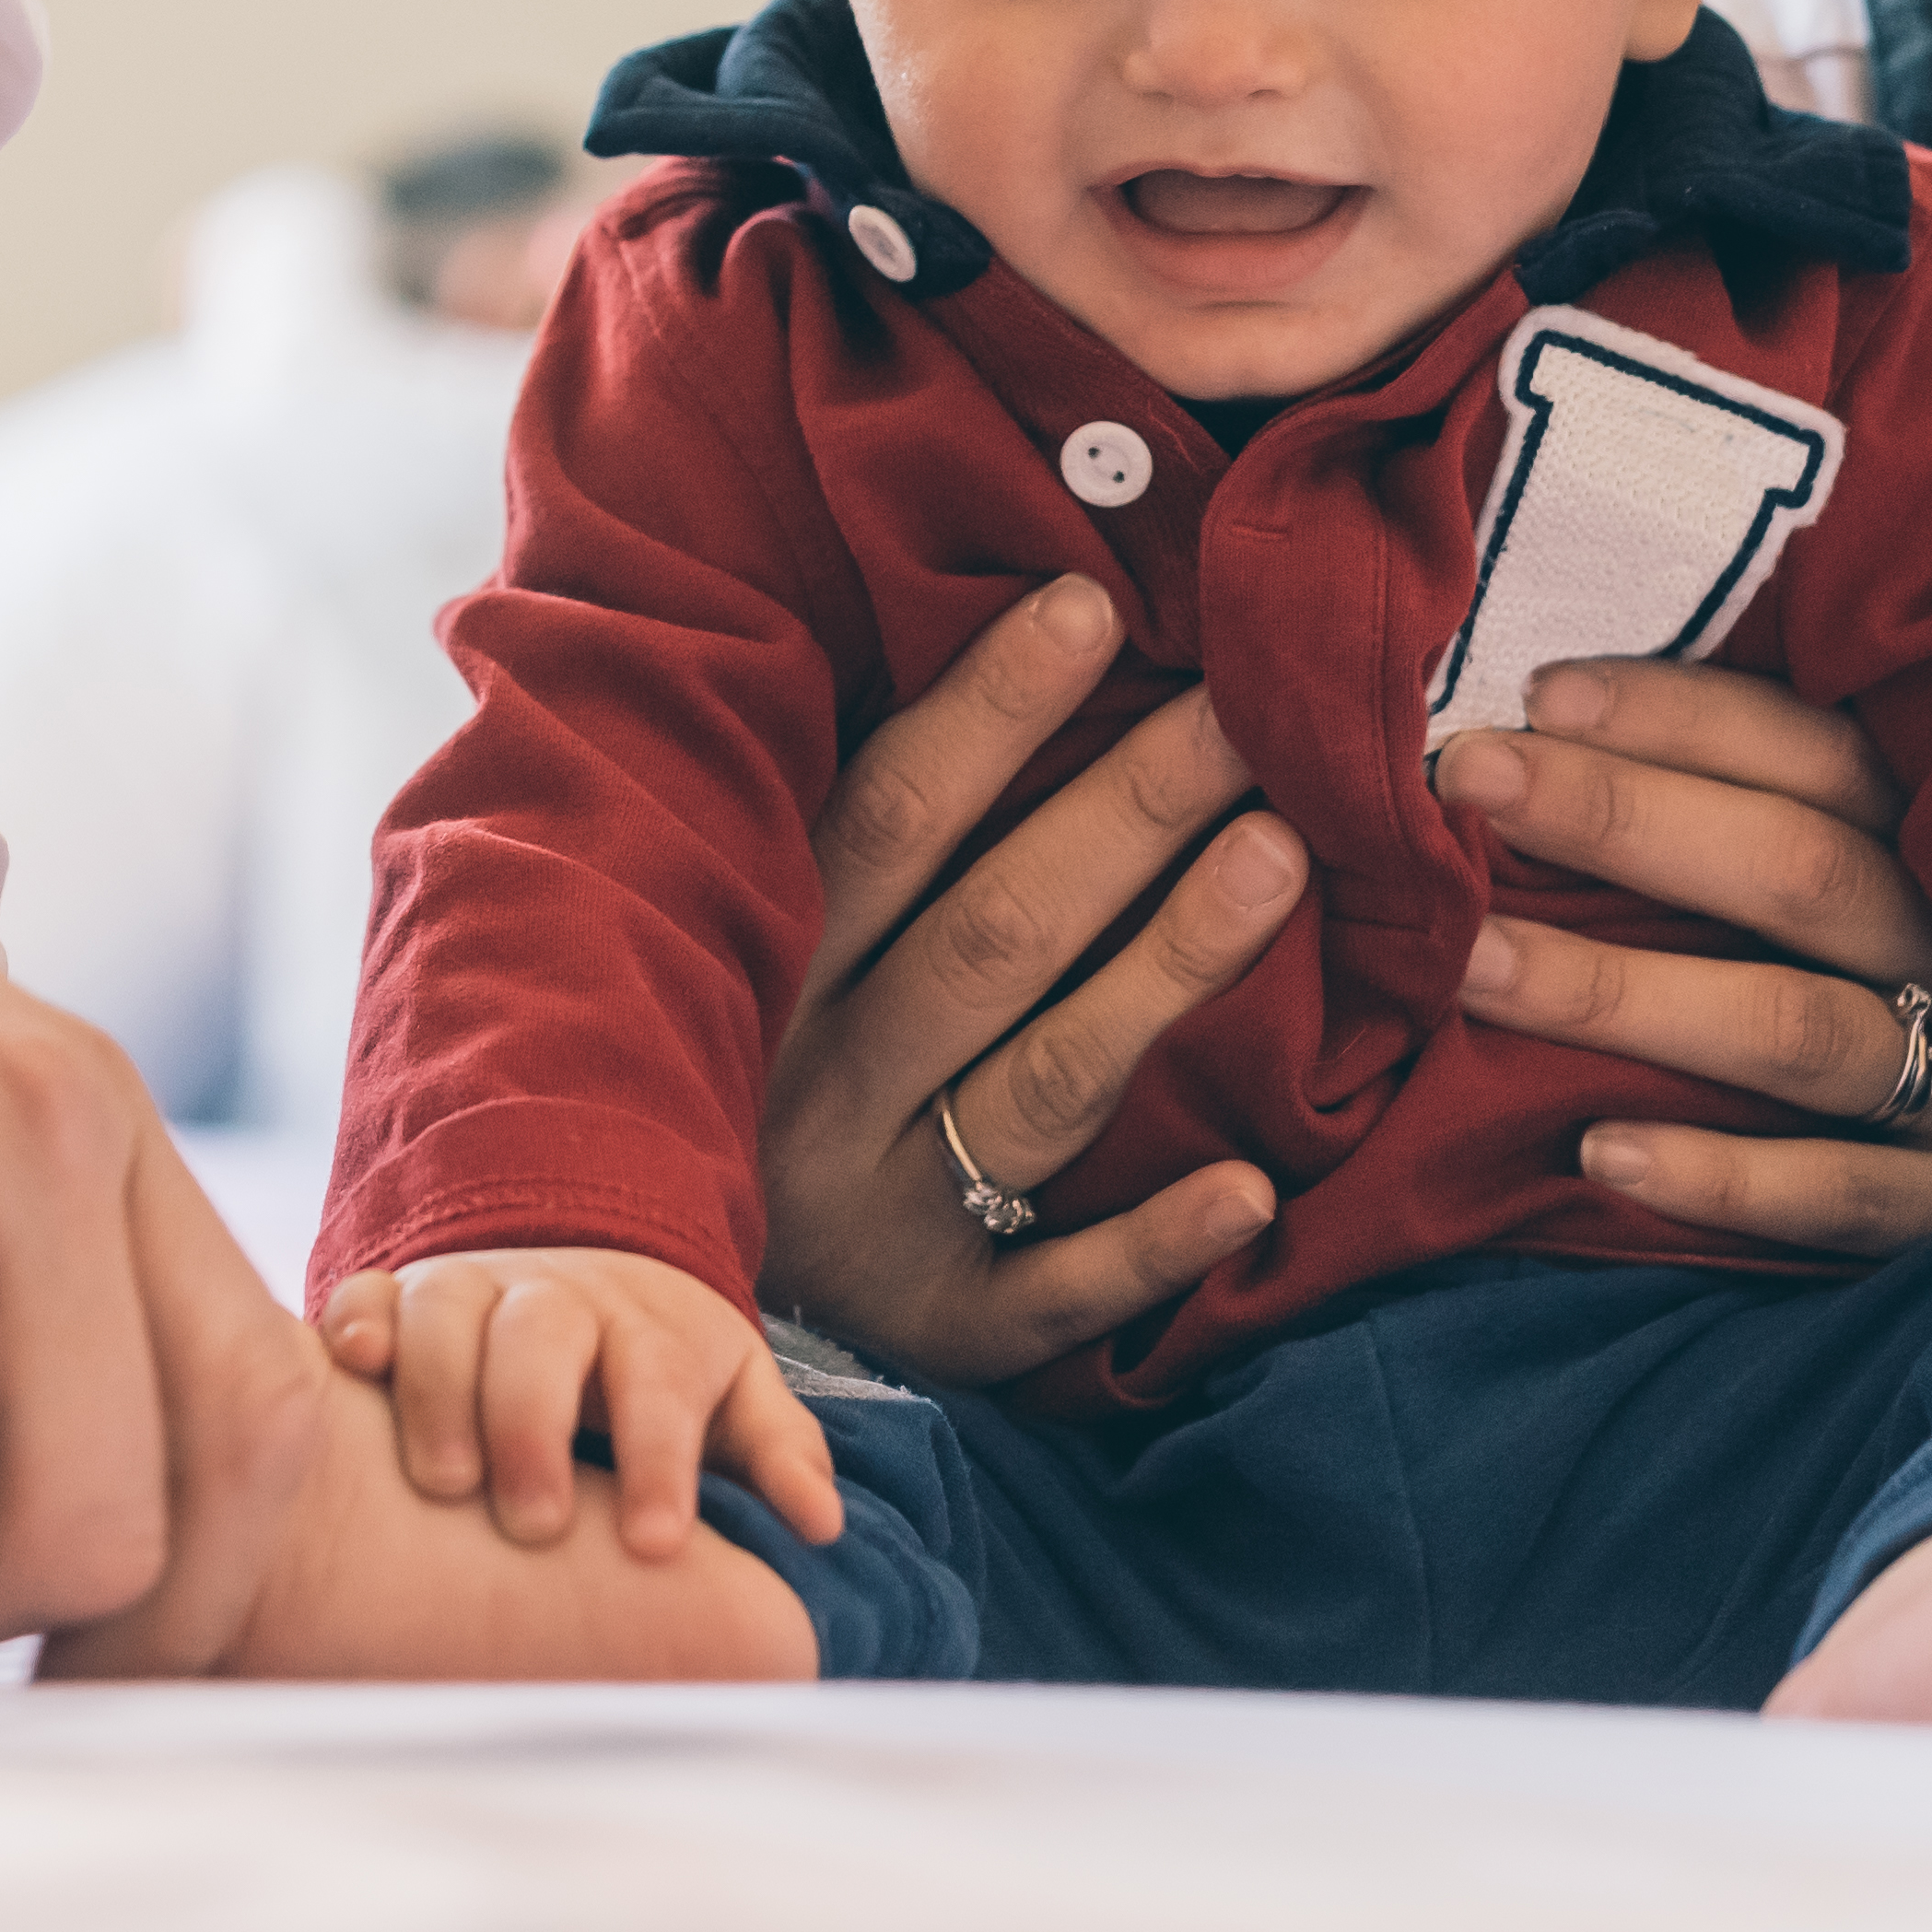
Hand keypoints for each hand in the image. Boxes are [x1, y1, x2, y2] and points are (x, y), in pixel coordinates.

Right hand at [316, 1244, 839, 1558]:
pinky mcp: (404, 1295)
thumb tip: (823, 1525)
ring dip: (440, 1389)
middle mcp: (561, 1298)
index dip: (658, 1459)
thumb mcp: (732, 1398)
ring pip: (449, 1308)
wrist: (592, 1275)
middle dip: (536, 1425)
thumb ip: (778, 1454)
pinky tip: (353, 1370)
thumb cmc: (665, 1370)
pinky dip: (355, 1323)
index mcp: (653, 1327)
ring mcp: (476, 1288)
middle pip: (545, 1335)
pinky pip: (369, 1291)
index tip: (656, 1543)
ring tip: (445, 1483)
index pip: (658, 1381)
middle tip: (536, 1524)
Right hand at [754, 574, 1310, 1383]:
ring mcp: (883, 1214)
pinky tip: (1256, 1189)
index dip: (986, 711)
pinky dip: (1153, 1244)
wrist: (652, 1309)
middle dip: (1124, 815)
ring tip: (1279, 858)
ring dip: (1166, 969)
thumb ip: (832, 831)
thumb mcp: (744, 941)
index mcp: (765, 971)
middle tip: (1244, 717)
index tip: (1091, 605)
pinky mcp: (945, 1326)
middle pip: (989, 936)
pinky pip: (1055, 1291)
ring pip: (1042, 1082)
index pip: (883, 822)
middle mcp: (817, 1088)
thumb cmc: (743, 1065)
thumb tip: (985, 635)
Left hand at [1434, 657, 1931, 1252]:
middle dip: (1624, 820)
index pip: (1822, 753)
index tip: (1539, 696)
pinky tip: (1599, 1152)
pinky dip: (1721, 1178)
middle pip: (1800, 875)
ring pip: (1798, 1032)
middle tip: (1467, 782)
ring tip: (1479, 967)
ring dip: (1628, 995)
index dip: (1682, 718)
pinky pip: (1842, 1198)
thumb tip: (1572, 726)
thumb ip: (1805, 806)